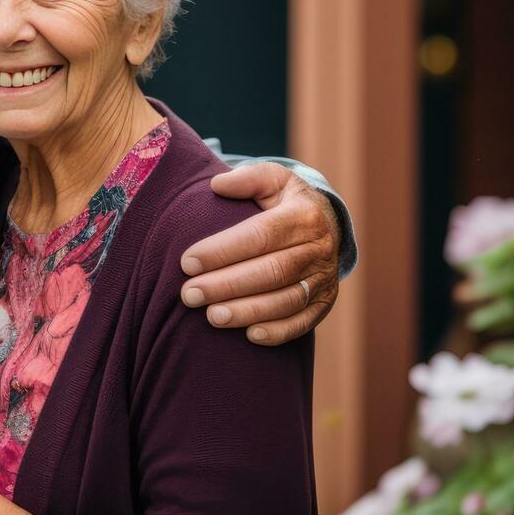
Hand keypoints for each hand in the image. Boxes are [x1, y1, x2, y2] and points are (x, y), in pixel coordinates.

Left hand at [179, 163, 339, 344]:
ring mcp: (324, 278)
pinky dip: (278, 332)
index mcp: (304, 215)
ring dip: (247, 311)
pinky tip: (249, 336)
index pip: (260, 234)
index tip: (187, 262)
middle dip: (227, 285)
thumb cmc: (285, 201)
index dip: (223, 250)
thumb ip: (246, 179)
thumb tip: (217, 185)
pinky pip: (304, 322)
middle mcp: (319, 248)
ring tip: (211, 316)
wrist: (326, 223)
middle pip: (271, 271)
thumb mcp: (272, 179)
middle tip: (190, 295)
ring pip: (286, 300)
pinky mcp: (325, 302)